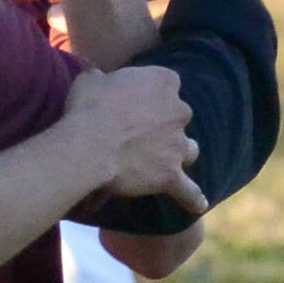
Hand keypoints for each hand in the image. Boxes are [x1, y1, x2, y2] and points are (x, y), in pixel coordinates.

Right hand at [63, 66, 206, 214]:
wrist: (88, 145)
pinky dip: (192, 198)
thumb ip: (101, 79)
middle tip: (135, 131)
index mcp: (162, 81)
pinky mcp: (171, 174)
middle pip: (179, 116)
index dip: (148, 92)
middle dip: (163, 123)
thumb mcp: (89, 80)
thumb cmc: (87, 107)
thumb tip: (98, 78)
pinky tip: (196, 204)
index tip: (130, 99)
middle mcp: (179, 111)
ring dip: (176, 153)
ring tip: (159, 160)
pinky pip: (189, 190)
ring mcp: (178, 145)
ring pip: (189, 150)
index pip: (166, 82)